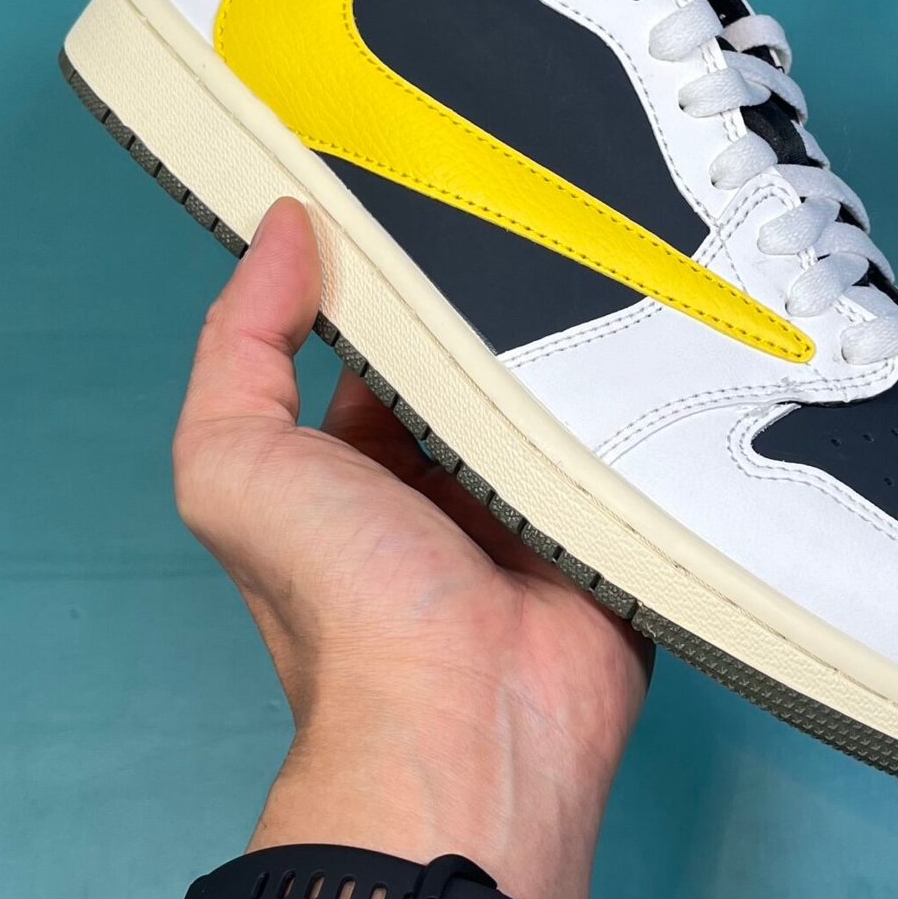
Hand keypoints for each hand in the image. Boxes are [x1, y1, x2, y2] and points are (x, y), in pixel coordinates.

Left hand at [172, 198, 650, 898]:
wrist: (471, 717)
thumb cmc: (341, 599)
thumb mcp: (232, 463)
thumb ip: (239, 345)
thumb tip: (286, 230)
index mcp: (357, 466)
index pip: (380, 344)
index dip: (393, 271)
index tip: (424, 181)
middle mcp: (447, 480)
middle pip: (478, 358)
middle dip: (496, 293)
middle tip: (532, 194)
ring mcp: (541, 500)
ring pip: (560, 385)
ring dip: (577, 329)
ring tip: (606, 229)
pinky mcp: (617, 519)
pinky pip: (635, 434)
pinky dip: (646, 385)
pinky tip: (665, 307)